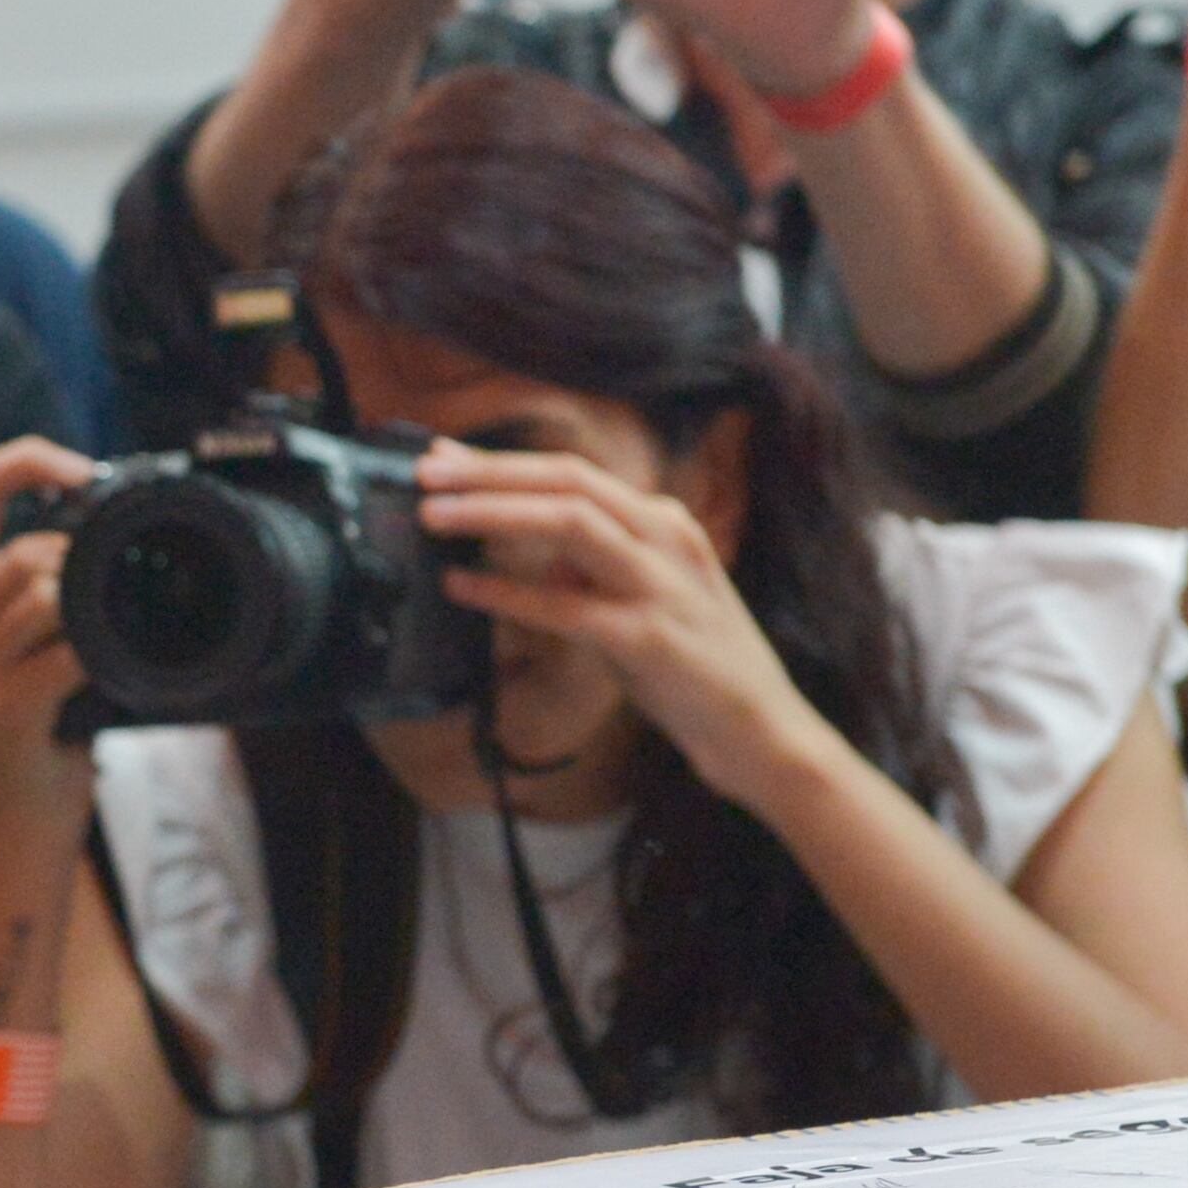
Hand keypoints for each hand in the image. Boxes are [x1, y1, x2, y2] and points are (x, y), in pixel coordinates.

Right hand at [0, 439, 102, 836]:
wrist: (31, 800)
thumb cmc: (46, 706)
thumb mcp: (30, 627)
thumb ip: (43, 570)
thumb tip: (101, 508)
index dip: (29, 459)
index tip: (85, 471)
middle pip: (24, 548)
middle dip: (78, 566)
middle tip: (100, 606)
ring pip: (45, 592)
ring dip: (89, 613)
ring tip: (91, 647)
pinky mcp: (0, 701)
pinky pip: (67, 649)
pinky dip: (99, 655)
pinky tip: (99, 674)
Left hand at [418, 441, 822, 805]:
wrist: (761, 730)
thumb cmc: (696, 667)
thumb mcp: (644, 600)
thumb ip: (595, 573)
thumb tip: (539, 562)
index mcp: (663, 523)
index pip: (573, 473)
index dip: (502, 461)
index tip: (444, 457)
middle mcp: (666, 539)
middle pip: (568, 480)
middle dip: (490, 472)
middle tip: (426, 475)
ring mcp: (661, 585)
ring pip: (571, 523)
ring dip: (495, 513)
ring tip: (435, 518)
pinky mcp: (650, 638)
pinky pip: (566, 606)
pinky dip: (508, 593)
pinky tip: (464, 588)